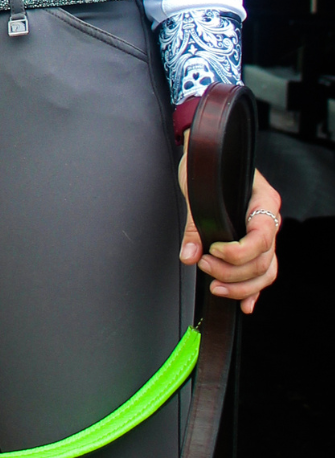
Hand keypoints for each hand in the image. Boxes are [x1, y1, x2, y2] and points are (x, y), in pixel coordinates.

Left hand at [178, 153, 280, 313]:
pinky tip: (244, 304)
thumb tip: (189, 256)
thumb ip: (196, 224)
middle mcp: (269, 218)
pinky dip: (253, 290)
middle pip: (262, 259)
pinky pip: (263, 273)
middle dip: (233, 271)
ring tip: (216, 288)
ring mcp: (265, 234)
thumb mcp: (198, 187)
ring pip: (265, 271)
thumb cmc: (207, 163)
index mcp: (263, 200)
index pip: (261, 237)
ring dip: (241, 286)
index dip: (238, 252)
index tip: (213, 251)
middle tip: (205, 266)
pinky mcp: (256, 245)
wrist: (207, 153)